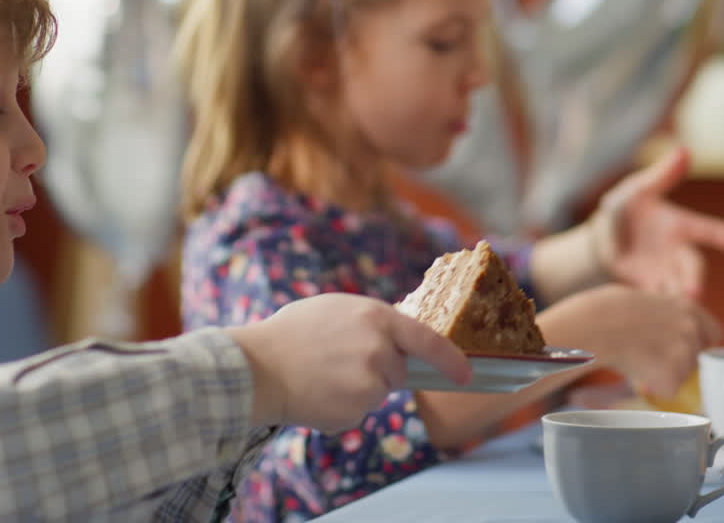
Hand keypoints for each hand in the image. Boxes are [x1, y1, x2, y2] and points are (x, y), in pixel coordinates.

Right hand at [228, 294, 470, 430]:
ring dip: (356, 390)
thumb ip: (371, 322)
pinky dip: (340, 409)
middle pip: (398, 371)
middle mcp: (379, 350)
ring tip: (321, 376)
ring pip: (377, 394)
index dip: (451, 360)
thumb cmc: (290, 334)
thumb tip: (397, 336)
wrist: (256, 368)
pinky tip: (316, 394)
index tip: (466, 374)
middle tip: (339, 362)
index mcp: (376, 318)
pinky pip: (358, 413)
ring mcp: (369, 383)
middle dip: (378, 371)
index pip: (429, 341)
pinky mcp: (356, 410)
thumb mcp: (336, 310)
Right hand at [538, 285, 722, 398]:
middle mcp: (692, 329)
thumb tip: (659, 319)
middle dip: (678, 362)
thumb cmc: (605, 310)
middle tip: (652, 359)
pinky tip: (636, 375)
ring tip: (637, 363)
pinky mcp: (672, 376)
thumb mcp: (641, 298)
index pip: (713, 332)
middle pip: (697, 357)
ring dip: (664, 375)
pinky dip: (653, 388)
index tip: (681, 348)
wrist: (593, 327)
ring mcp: (685, 353)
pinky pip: (667, 390)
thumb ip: (661, 311)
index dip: (698, 343)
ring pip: (682, 375)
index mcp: (687, 308)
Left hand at [589, 145, 723, 297]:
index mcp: (682, 227)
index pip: (714, 232)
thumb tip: (684, 150)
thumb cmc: (625, 210)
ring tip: (674, 306)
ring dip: (676, 297)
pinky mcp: (644, 287)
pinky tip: (651, 312)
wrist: (602, 239)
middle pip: (693, 267)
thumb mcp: (638, 189)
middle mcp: (677, 252)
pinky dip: (655, 304)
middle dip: (694, 279)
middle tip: (693, 292)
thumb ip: (662, 175)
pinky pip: (655, 299)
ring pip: (676, 287)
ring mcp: (663, 272)